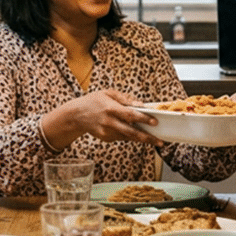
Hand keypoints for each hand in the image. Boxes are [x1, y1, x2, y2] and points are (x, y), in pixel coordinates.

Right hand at [42, 89, 162, 147]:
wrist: (76, 115)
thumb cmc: (94, 101)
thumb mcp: (108, 93)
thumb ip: (125, 99)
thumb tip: (141, 104)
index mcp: (111, 108)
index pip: (130, 114)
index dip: (144, 118)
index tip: (155, 122)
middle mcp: (109, 122)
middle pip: (131, 132)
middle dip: (147, 137)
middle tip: (160, 141)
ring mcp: (107, 132)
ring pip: (128, 137)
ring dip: (141, 138)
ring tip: (154, 140)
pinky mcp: (105, 138)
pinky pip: (121, 137)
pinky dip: (129, 136)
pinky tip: (136, 134)